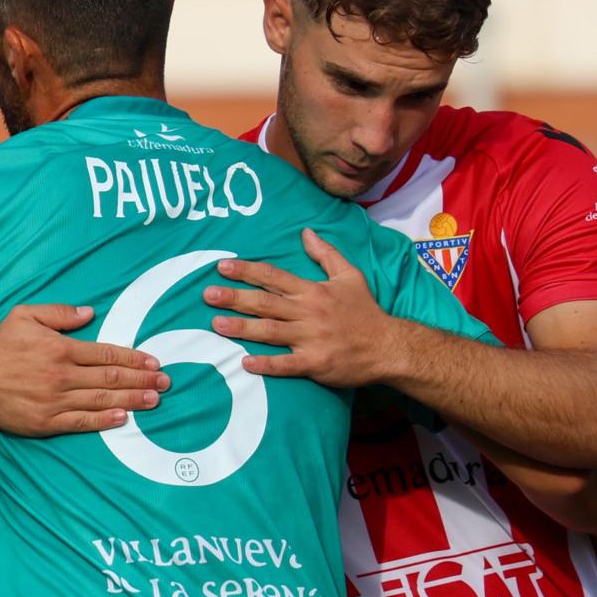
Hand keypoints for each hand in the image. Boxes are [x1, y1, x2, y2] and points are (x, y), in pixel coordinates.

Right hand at [0, 303, 169, 435]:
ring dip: (131, 400)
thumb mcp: (25, 316)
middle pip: (110, 378)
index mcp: (61, 348)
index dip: (134, 359)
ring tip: (154, 401)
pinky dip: (104, 420)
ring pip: (101, 400)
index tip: (154, 362)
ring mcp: (55, 400)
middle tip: (165, 383)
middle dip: (142, 380)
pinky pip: (81, 421)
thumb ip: (58, 313)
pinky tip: (123, 418)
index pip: (106, 354)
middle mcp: (62, 375)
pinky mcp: (46, 421)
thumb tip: (89, 312)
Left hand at [203, 228, 392, 386]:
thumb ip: (325, 254)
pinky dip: (267, 364)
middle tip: (208, 295)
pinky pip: (287, 364)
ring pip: (271, 331)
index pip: (274, 277)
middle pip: (266, 302)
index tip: (223, 267)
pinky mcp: (316, 363)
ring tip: (216, 324)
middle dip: (235, 297)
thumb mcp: (349, 275)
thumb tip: (306, 232)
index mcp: (313, 291)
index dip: (247, 271)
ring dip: (242, 327)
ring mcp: (311, 338)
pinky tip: (245, 363)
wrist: (388, 346)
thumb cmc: (365, 311)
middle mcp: (309, 312)